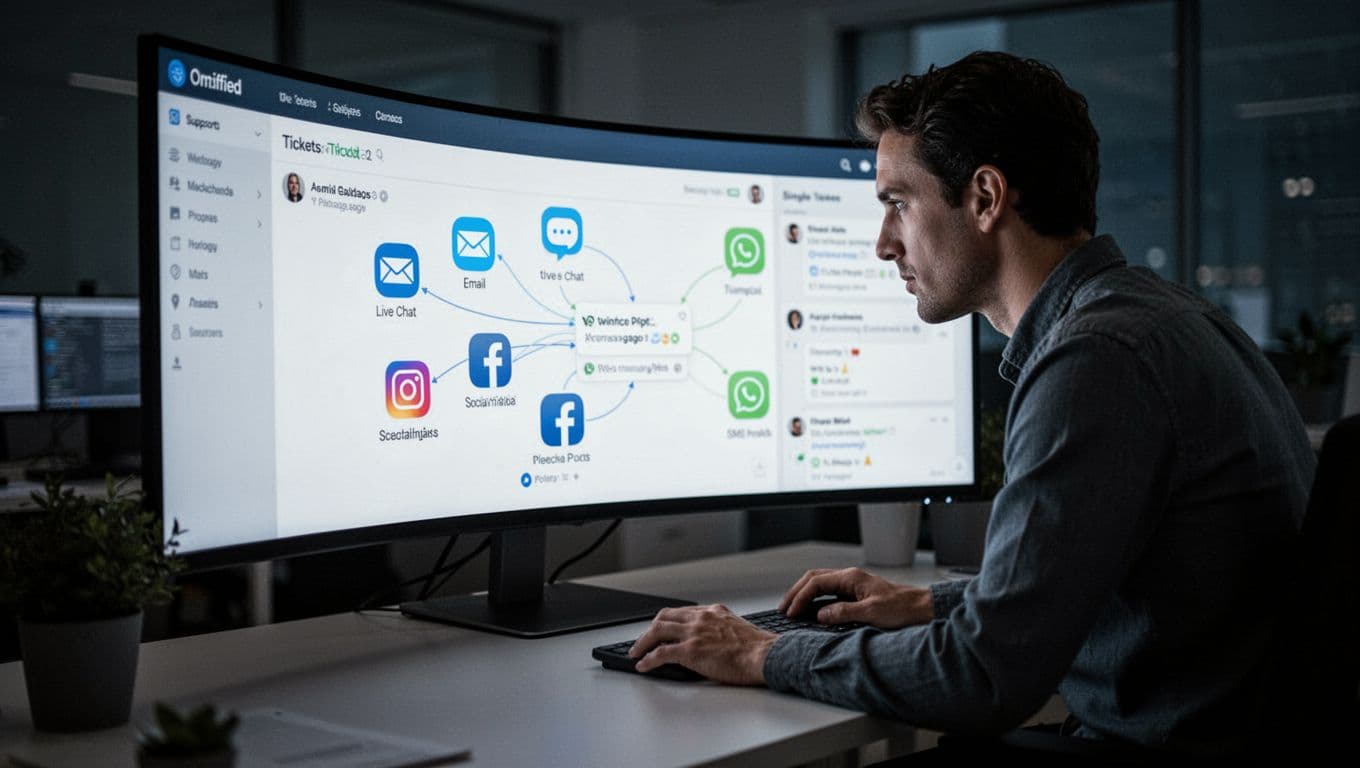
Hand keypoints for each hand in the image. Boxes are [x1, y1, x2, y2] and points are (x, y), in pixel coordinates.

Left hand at [629, 605, 776, 684]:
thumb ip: (720, 629)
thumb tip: (712, 641)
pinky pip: (660, 654)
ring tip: (635, 652)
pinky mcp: (690, 651)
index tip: (661, 628)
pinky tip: (643, 665)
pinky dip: (648, 659)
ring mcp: (694, 633)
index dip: (667, 621)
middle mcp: (701, 618)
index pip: (681, 612)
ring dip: (642, 642)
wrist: (765, 655)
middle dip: (650, 629)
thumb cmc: (758, 648)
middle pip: (664, 617)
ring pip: (657, 631)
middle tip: (642, 640)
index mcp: (713, 612)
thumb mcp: (737, 628)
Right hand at [779, 567, 932, 629]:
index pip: (816, 583)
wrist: (922, 609)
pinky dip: (816, 600)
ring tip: (792, 609)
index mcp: (851, 577)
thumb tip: (820, 615)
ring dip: (804, 595)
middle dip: (796, 592)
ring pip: (820, 584)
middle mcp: (850, 578)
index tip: (790, 612)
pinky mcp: (856, 594)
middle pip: (814, 579)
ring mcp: (853, 585)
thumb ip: (844, 613)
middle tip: (783, 608)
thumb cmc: (902, 609)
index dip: (800, 597)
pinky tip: (812, 611)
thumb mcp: (871, 613)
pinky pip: (829, 593)